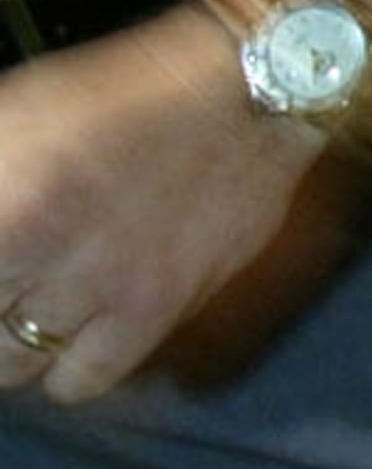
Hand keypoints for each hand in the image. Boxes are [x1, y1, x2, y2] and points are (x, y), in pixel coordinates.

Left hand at [0, 8, 367, 405]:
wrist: (251, 88)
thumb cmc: (138, 88)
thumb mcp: (26, 111)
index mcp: (5, 195)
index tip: (2, 269)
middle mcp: (40, 245)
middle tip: (15, 278)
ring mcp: (98, 284)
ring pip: (12, 362)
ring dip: (18, 336)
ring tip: (37, 304)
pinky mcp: (152, 311)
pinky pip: (79, 380)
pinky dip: (70, 365)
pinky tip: (80, 328)